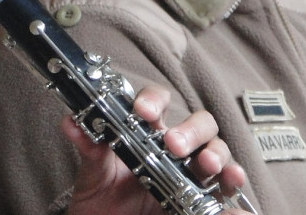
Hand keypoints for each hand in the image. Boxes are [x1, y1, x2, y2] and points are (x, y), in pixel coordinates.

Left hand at [63, 84, 249, 214]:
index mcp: (147, 136)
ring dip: (216, 153)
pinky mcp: (203, 199)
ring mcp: (192, 174)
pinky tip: (230, 183)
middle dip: (191, 131)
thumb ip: (91, 151)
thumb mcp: (93, 178)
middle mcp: (175, 150)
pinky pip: (226, 187)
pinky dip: (233, 182)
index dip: (154, 101)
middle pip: (198, 124)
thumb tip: (71, 122)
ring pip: (217, 150)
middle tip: (174, 145)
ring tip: (206, 165)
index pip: (157, 104)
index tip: (143, 112)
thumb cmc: (101, 204)